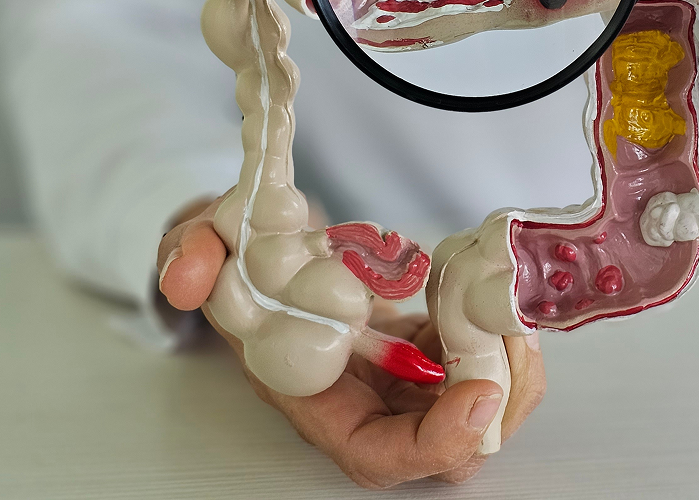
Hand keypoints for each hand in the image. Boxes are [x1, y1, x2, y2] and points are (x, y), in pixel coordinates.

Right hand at [157, 199, 545, 487]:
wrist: (259, 246)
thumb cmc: (235, 262)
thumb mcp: (198, 245)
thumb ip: (186, 255)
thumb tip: (189, 271)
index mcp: (314, 393)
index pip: (379, 452)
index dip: (434, 440)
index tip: (478, 393)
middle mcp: (368, 394)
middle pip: (454, 439)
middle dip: (500, 393)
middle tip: (512, 328)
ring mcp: (404, 368)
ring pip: (482, 394)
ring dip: (509, 350)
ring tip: (502, 292)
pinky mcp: (428, 335)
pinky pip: (483, 344)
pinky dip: (497, 316)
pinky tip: (484, 271)